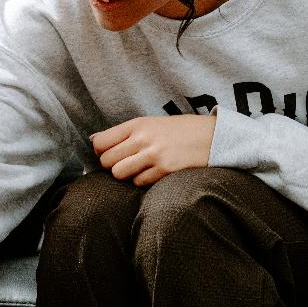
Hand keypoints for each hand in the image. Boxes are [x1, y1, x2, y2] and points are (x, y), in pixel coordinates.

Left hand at [92, 115, 215, 186]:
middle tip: (126, 164)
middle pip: (106, 161)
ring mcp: (154, 154)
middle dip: (112, 166)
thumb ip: (125, 133)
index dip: (101, 152)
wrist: (213, 137)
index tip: (110, 154)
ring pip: (119, 173)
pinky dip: (143, 181)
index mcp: (137, 124)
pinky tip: (154, 173)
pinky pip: (139, 182)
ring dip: (126, 175)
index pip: (100, 142)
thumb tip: (94, 142)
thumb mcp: (151, 124)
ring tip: (138, 169)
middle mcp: (143, 138)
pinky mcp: (165, 169)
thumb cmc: (179, 131)